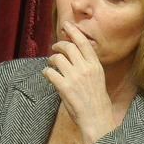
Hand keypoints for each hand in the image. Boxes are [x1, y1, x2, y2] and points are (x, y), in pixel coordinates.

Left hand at [43, 22, 115, 143]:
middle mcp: (85, 68)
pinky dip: (46, 72)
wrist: (96, 117)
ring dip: (51, 59)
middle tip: (55, 48)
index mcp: (95, 65)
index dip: (73, 31)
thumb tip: (73, 54)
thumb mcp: (98, 78)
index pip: (83, 42)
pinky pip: (49, 72)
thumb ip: (87, 65)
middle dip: (58, 45)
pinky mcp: (64, 87)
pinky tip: (47, 74)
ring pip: (57, 58)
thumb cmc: (96, 100)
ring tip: (51, 64)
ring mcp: (74, 77)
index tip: (67, 25)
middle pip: (68, 47)